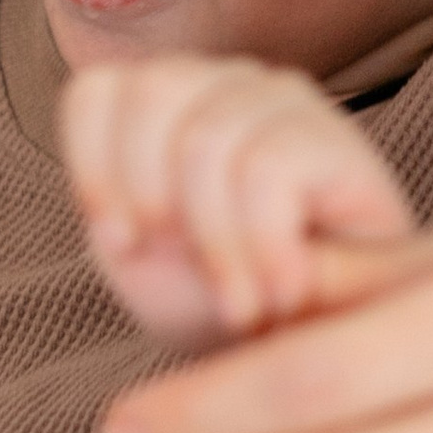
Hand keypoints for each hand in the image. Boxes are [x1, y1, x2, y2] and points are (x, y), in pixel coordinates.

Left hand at [62, 54, 414, 348]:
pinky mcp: (338, 141)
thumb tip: (119, 211)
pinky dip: (261, 245)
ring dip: (212, 240)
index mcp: (169, 102)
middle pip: (151, 93)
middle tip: (183, 266)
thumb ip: (109, 212)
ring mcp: (286, 102)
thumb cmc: (220, 298)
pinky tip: (281, 291)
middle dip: (148, 195)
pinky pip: (267, 169)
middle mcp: (227, 84)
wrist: (312, 349)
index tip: (121, 245)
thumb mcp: (140, 261)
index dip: (93, 171)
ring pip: (205, 138)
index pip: (98, 91)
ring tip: (238, 300)